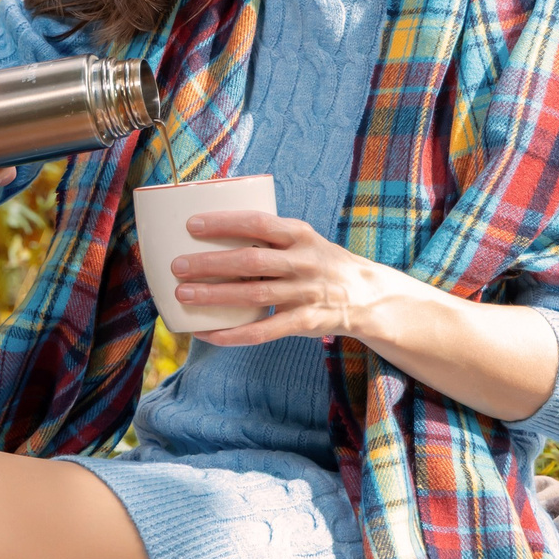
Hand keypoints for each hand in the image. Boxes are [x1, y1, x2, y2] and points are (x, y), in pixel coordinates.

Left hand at [170, 208, 558, 421]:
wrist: (382, 300)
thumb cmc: (332, 267)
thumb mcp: (309, 242)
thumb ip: (273, 240)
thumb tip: (220, 232)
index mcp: (304, 236)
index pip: (260, 224)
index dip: (225, 222)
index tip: (192, 222)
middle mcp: (306, 262)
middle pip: (252, 260)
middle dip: (211, 262)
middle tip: (176, 263)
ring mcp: (308, 294)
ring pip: (255, 296)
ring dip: (216, 296)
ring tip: (183, 294)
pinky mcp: (309, 323)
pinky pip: (265, 332)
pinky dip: (233, 335)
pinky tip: (206, 335)